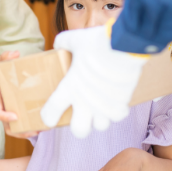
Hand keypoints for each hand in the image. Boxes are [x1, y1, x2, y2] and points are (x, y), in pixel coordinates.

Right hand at [0, 51, 38, 138]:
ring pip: (12, 128)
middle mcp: (1, 106)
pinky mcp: (10, 109)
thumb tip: (16, 53)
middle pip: (6, 127)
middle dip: (19, 132)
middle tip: (34, 130)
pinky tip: (39, 123)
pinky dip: (25, 125)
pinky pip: (16, 122)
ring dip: (24, 132)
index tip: (15, 116)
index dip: (4, 117)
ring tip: (40, 130)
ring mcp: (5, 109)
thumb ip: (5, 56)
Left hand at [40, 20, 149, 137]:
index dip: (48, 117)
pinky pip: (118, 115)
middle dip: (79, 127)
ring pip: (101, 126)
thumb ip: (64, 42)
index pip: (52, 110)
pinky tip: (117, 102)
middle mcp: (85, 102)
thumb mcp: (76, 39)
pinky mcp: (121, 103)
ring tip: (101, 108)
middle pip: (79, 131)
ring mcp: (104, 105)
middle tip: (81, 117)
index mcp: (70, 88)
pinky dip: (118, 111)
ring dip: (100, 118)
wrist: (122, 47)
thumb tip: (59, 44)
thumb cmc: (97, 43)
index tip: (49, 118)